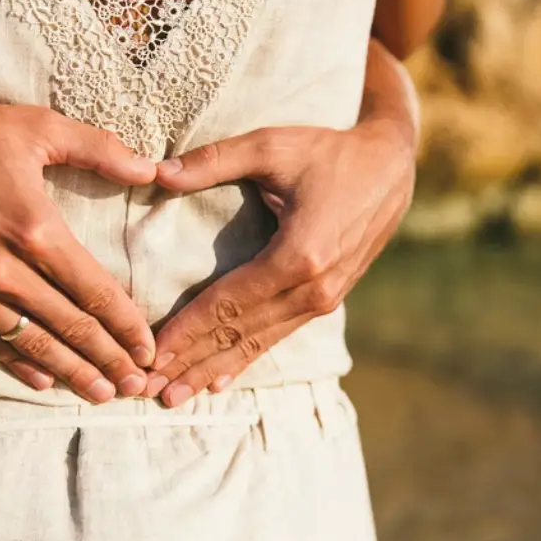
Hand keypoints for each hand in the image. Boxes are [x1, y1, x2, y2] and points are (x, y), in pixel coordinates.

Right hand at [0, 101, 156, 402]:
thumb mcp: (36, 127)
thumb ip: (99, 149)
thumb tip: (152, 171)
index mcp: (34, 228)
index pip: (94, 291)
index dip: (126, 325)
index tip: (147, 348)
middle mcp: (1, 269)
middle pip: (69, 326)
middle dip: (108, 359)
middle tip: (137, 384)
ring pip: (30, 344)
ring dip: (70, 373)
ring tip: (102, 394)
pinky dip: (18, 365)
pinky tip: (45, 382)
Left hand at [143, 118, 414, 405]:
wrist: (391, 168)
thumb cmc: (329, 152)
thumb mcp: (272, 145)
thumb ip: (214, 160)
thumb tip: (158, 173)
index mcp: (299, 255)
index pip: (228, 303)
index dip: (186, 331)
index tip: (150, 356)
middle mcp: (313, 288)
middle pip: (239, 333)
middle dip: (191, 361)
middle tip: (149, 389)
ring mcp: (324, 299)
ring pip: (257, 343)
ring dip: (213, 369)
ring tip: (175, 395)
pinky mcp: (327, 300)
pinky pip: (278, 336)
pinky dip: (245, 360)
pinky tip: (219, 382)